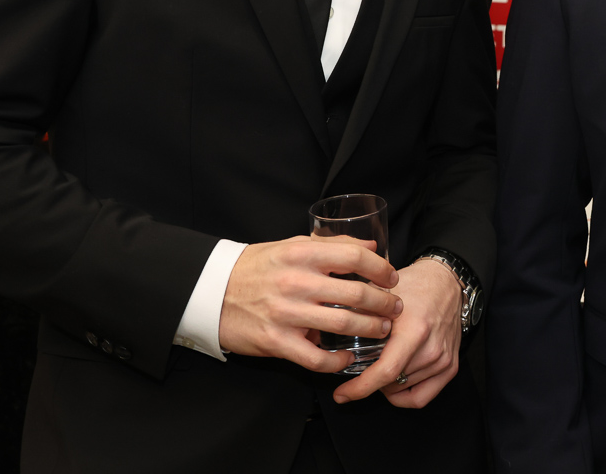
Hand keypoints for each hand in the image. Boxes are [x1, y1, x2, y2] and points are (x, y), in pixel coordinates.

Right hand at [218, 236, 401, 373]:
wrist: (211, 292)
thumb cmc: (257, 268)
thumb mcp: (292, 246)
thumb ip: (331, 245)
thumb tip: (372, 246)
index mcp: (301, 254)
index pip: (354, 257)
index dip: (380, 268)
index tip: (392, 278)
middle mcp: (295, 282)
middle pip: (356, 294)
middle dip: (384, 303)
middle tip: (394, 308)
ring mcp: (285, 314)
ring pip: (343, 325)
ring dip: (370, 328)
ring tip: (382, 329)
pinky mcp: (275, 341)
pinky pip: (316, 358)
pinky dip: (337, 362)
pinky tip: (348, 357)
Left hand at [332, 258, 462, 407]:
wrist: (447, 281)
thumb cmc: (417, 284)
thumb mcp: (384, 294)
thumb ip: (361, 314)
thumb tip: (330, 329)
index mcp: (415, 330)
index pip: (386, 371)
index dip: (360, 388)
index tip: (342, 394)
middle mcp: (432, 348)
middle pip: (391, 383)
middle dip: (369, 381)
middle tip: (361, 368)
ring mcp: (443, 360)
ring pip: (402, 391)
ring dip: (386, 385)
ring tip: (381, 365)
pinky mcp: (450, 366)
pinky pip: (421, 397)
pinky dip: (403, 397)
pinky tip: (393, 385)